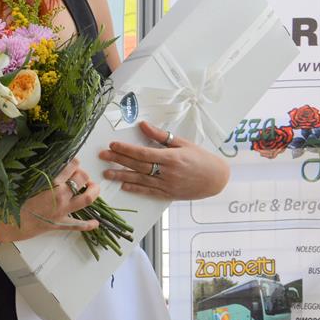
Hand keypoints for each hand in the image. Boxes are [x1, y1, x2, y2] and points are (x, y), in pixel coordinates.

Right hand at [0, 159, 99, 243]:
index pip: (72, 166)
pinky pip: (78, 225)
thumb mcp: (25, 180)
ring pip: (87, 199)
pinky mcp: (60, 224)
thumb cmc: (14, 201)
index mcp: (52, 183)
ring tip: (94, 188)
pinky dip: (88, 224)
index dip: (75, 162)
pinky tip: (95, 223)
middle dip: (84, 174)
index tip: (73, 161)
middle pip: (83, 179)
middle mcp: (61, 196)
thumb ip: (38, 171)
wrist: (9, 223)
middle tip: (80, 174)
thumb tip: (47, 163)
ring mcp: (63, 211)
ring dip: (94, 192)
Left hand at [100, 120, 229, 200]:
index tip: (113, 145)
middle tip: (102, 156)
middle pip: (138, 165)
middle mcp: (168, 172)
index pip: (143, 153)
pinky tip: (123, 186)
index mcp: (171, 158)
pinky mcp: (169, 194)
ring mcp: (167, 185)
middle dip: (118, 160)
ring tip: (106, 173)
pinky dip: (135, 189)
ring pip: (140, 180)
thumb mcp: (182, 143)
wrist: (217, 179)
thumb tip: (142, 125)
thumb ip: (160, 136)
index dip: (126, 149)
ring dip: (121, 176)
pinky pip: (149, 192)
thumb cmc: (200, 158)